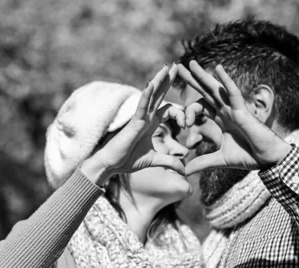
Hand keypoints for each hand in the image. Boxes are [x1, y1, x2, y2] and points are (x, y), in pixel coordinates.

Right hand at [82, 65, 184, 183]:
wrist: (111, 164)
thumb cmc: (128, 160)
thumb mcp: (154, 160)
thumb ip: (170, 162)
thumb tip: (184, 170)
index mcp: (151, 123)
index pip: (168, 109)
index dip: (180, 112)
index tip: (187, 124)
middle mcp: (146, 117)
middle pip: (159, 95)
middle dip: (167, 81)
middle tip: (176, 66)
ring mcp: (140, 118)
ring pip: (151, 95)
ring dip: (158, 81)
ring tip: (166, 67)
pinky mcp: (134, 122)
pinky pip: (141, 106)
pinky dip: (146, 95)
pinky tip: (151, 84)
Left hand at [178, 61, 291, 174]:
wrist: (267, 160)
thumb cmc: (249, 156)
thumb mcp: (220, 160)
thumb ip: (202, 163)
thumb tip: (184, 172)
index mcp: (221, 119)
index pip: (201, 107)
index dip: (189, 112)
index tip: (183, 125)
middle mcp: (226, 111)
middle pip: (206, 92)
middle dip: (192, 80)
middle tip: (178, 68)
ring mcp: (235, 109)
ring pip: (216, 88)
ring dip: (203, 75)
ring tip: (190, 63)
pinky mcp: (244, 111)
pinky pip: (233, 93)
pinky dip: (226, 81)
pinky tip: (218, 68)